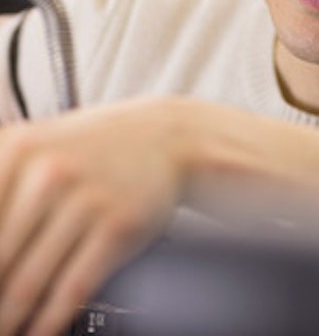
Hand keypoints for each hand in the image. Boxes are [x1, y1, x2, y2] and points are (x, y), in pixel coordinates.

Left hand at [0, 100, 184, 335]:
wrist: (166, 137)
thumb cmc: (94, 150)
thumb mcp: (37, 148)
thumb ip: (1, 186)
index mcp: (16, 149)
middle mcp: (49, 173)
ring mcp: (87, 200)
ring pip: (30, 279)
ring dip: (11, 317)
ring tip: (6, 330)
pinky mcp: (119, 226)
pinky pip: (74, 287)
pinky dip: (51, 319)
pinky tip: (40, 331)